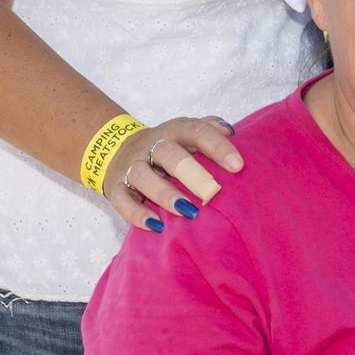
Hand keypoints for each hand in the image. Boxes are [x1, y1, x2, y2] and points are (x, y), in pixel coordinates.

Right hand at [103, 116, 241, 231]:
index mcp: (175, 130)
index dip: (218, 147)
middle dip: (190, 172)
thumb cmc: (167, 145)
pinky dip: (137, 214)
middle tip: (213, 192)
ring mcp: (132, 165)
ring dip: (165, 194)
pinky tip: (156, 226)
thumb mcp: (186, 132)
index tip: (238, 166)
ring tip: (186, 211)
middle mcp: (152, 145)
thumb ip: (209, 129)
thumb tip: (231, 132)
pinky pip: (122, 200)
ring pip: (143, 175)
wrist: (116, 148)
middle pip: (168, 152)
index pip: (197, 131)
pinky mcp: (116, 186)